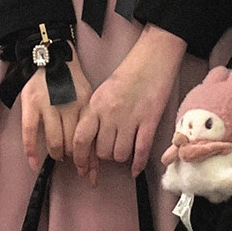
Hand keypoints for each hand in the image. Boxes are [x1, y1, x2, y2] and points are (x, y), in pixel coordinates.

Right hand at [20, 57, 92, 175]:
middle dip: (75, 158)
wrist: (50, 56)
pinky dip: (32, 152)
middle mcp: (67, 107)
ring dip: (58, 154)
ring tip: (59, 156)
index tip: (91, 173)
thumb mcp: (87, 96)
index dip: (89, 159)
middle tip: (74, 165)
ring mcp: (47, 106)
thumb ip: (89, 119)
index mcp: (84, 105)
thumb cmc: (71, 79)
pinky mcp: (30, 106)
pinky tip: (35, 164)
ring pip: (55, 142)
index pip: (88, 138)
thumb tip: (93, 148)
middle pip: (73, 143)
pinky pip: (29, 134)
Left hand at [72, 25, 187, 178]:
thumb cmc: (126, 76)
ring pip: (120, 155)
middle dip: (106, 155)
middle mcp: (110, 115)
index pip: (80, 139)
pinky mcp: (150, 122)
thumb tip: (88, 142)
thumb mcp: (101, 93)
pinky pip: (141, 151)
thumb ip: (94, 116)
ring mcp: (131, 119)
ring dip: (122, 156)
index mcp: (95, 106)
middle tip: (111, 148)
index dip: (80, 158)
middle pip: (102, 151)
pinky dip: (138, 164)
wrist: (151, 61)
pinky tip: (135, 169)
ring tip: (125, 148)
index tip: (81, 168)